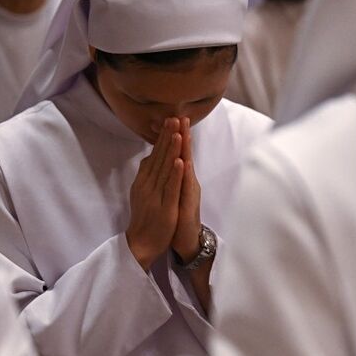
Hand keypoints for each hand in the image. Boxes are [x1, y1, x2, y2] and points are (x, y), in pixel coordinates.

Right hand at [126, 117, 183, 269]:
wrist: (140, 244)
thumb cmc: (145, 218)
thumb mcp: (142, 192)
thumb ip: (146, 175)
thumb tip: (148, 158)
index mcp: (144, 181)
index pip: (154, 154)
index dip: (162, 137)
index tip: (169, 120)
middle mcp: (148, 185)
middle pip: (159, 157)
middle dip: (167, 137)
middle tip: (174, 117)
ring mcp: (156, 195)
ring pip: (165, 169)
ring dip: (171, 150)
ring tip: (177, 132)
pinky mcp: (165, 207)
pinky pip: (171, 188)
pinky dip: (175, 174)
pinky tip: (180, 161)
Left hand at [171, 117, 203, 261]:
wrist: (186, 240)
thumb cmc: (178, 216)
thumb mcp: (174, 192)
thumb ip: (171, 176)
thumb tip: (166, 160)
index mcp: (182, 179)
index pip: (179, 153)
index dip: (178, 136)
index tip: (175, 117)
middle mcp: (188, 183)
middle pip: (184, 156)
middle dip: (183, 136)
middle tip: (182, 116)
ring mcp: (188, 193)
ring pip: (186, 168)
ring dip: (184, 149)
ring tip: (183, 131)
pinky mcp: (187, 205)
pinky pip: (184, 188)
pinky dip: (183, 174)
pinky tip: (182, 162)